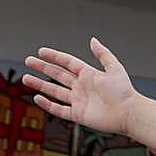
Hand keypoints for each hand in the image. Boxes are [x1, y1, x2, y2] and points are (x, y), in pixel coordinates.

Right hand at [23, 39, 137, 134]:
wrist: (129, 113)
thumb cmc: (124, 92)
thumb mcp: (114, 68)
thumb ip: (103, 54)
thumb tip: (93, 40)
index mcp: (89, 74)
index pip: (67, 63)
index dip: (55, 57)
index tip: (42, 51)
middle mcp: (82, 87)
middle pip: (58, 75)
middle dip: (43, 68)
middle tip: (29, 61)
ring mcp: (79, 101)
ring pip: (55, 91)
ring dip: (40, 84)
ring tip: (26, 78)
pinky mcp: (78, 114)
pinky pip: (59, 109)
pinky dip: (47, 104)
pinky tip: (37, 98)